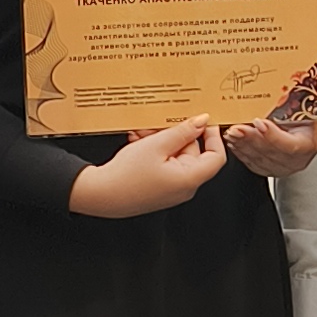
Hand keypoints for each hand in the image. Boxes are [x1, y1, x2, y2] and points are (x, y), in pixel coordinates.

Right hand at [68, 117, 233, 218]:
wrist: (100, 195)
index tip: (204, 121)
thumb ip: (182, 132)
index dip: (213, 136)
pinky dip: (155, 151)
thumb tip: (201, 122)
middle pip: (192, 153)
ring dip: (162, 141)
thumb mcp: (157, 145)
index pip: (216, 156)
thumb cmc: (126, 176)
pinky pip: (165, 164)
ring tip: (142, 133)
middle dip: (176, 134)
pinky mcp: (161, 187)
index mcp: (189, 179)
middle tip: (158, 124)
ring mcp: (172, 188)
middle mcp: (185, 187)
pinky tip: (139, 142)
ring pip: (175, 156)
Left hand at [226, 111, 316, 176]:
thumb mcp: (316, 110)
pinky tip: (233, 141)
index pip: (289, 145)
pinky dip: (240, 151)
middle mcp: (295, 160)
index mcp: (308, 145)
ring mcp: (280, 167)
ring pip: (258, 158)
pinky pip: (251, 163)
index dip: (273, 135)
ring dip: (243, 145)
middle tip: (238, 127)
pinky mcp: (267, 169)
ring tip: (232, 131)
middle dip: (252, 139)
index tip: (259, 122)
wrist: (302, 136)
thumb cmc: (308, 121)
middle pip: (271, 152)